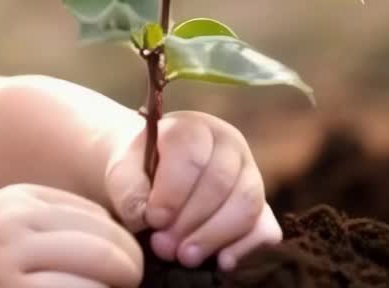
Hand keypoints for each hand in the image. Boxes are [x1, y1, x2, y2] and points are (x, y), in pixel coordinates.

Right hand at [0, 183, 141, 287]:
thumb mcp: (4, 221)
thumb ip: (52, 223)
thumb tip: (120, 244)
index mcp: (21, 200)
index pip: (99, 217)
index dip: (124, 244)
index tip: (126, 263)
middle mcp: (16, 226)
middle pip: (105, 245)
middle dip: (130, 270)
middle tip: (130, 283)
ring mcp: (8, 265)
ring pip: (95, 276)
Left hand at [103, 111, 281, 270]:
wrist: (152, 178)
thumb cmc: (138, 172)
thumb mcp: (122, 170)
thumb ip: (127, 187)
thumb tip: (144, 216)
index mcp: (192, 127)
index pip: (192, 151)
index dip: (173, 189)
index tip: (154, 219)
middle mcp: (228, 145)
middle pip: (221, 181)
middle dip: (191, 219)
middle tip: (164, 247)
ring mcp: (251, 173)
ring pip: (247, 203)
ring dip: (215, 236)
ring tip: (185, 257)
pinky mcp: (263, 206)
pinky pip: (266, 227)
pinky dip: (245, 247)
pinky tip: (221, 261)